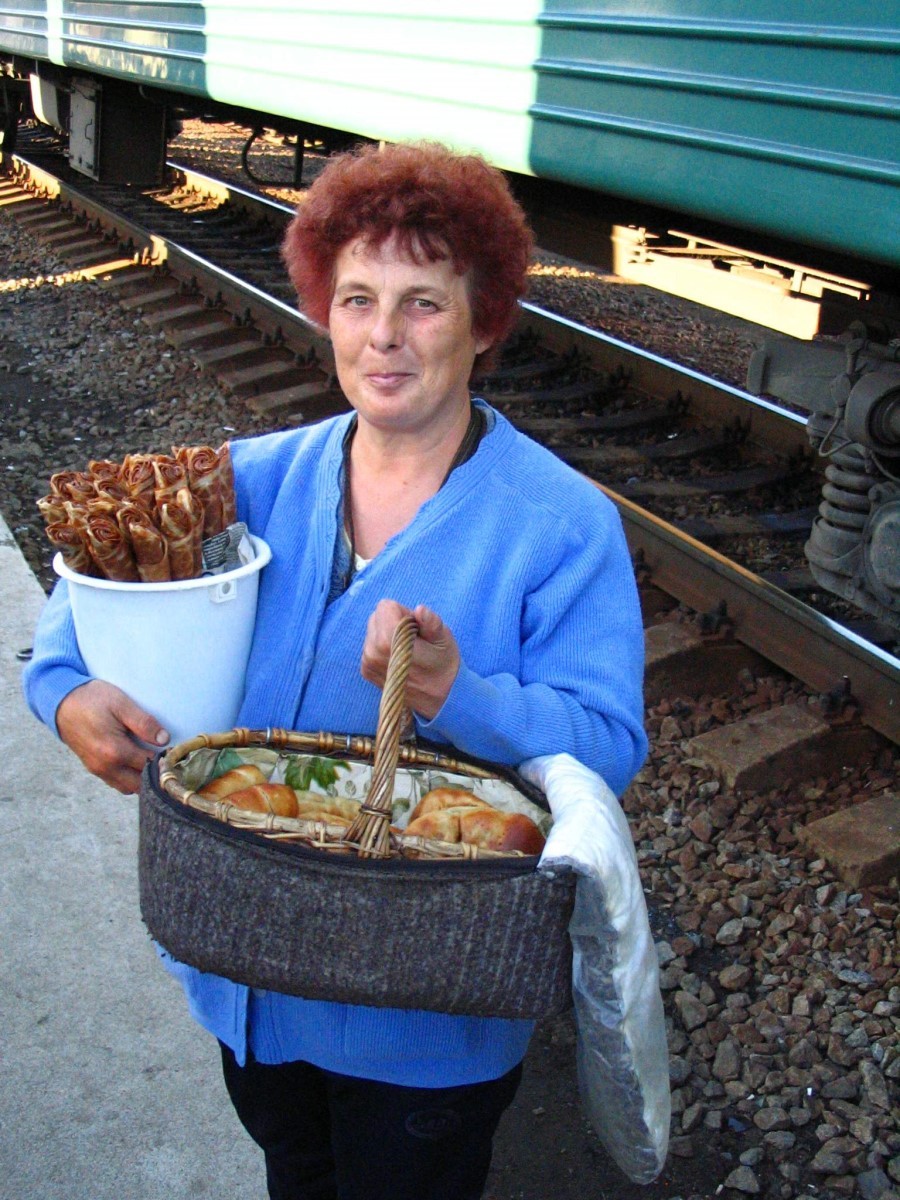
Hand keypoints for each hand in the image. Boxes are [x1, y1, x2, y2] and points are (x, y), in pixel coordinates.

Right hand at [55, 679, 169, 794]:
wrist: (61, 701)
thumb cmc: (92, 699)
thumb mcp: (121, 703)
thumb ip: (143, 723)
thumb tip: (164, 739)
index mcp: (115, 751)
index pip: (150, 766)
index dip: (166, 760)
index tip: (178, 751)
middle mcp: (105, 766)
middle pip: (140, 784)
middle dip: (156, 775)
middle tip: (168, 759)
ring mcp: (98, 769)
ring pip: (128, 787)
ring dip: (142, 779)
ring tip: (154, 762)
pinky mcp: (93, 768)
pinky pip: (116, 782)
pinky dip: (129, 778)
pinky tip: (137, 763)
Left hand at [360, 600, 460, 720]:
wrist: (439, 699)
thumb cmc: (444, 666)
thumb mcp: (444, 640)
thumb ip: (430, 622)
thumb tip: (420, 610)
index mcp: (388, 641)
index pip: (386, 607)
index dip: (405, 613)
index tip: (417, 629)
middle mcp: (372, 651)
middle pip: (376, 617)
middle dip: (394, 622)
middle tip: (413, 640)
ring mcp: (367, 662)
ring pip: (373, 630)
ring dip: (388, 635)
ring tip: (408, 651)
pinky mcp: (366, 670)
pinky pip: (371, 644)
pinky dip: (384, 647)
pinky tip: (400, 659)